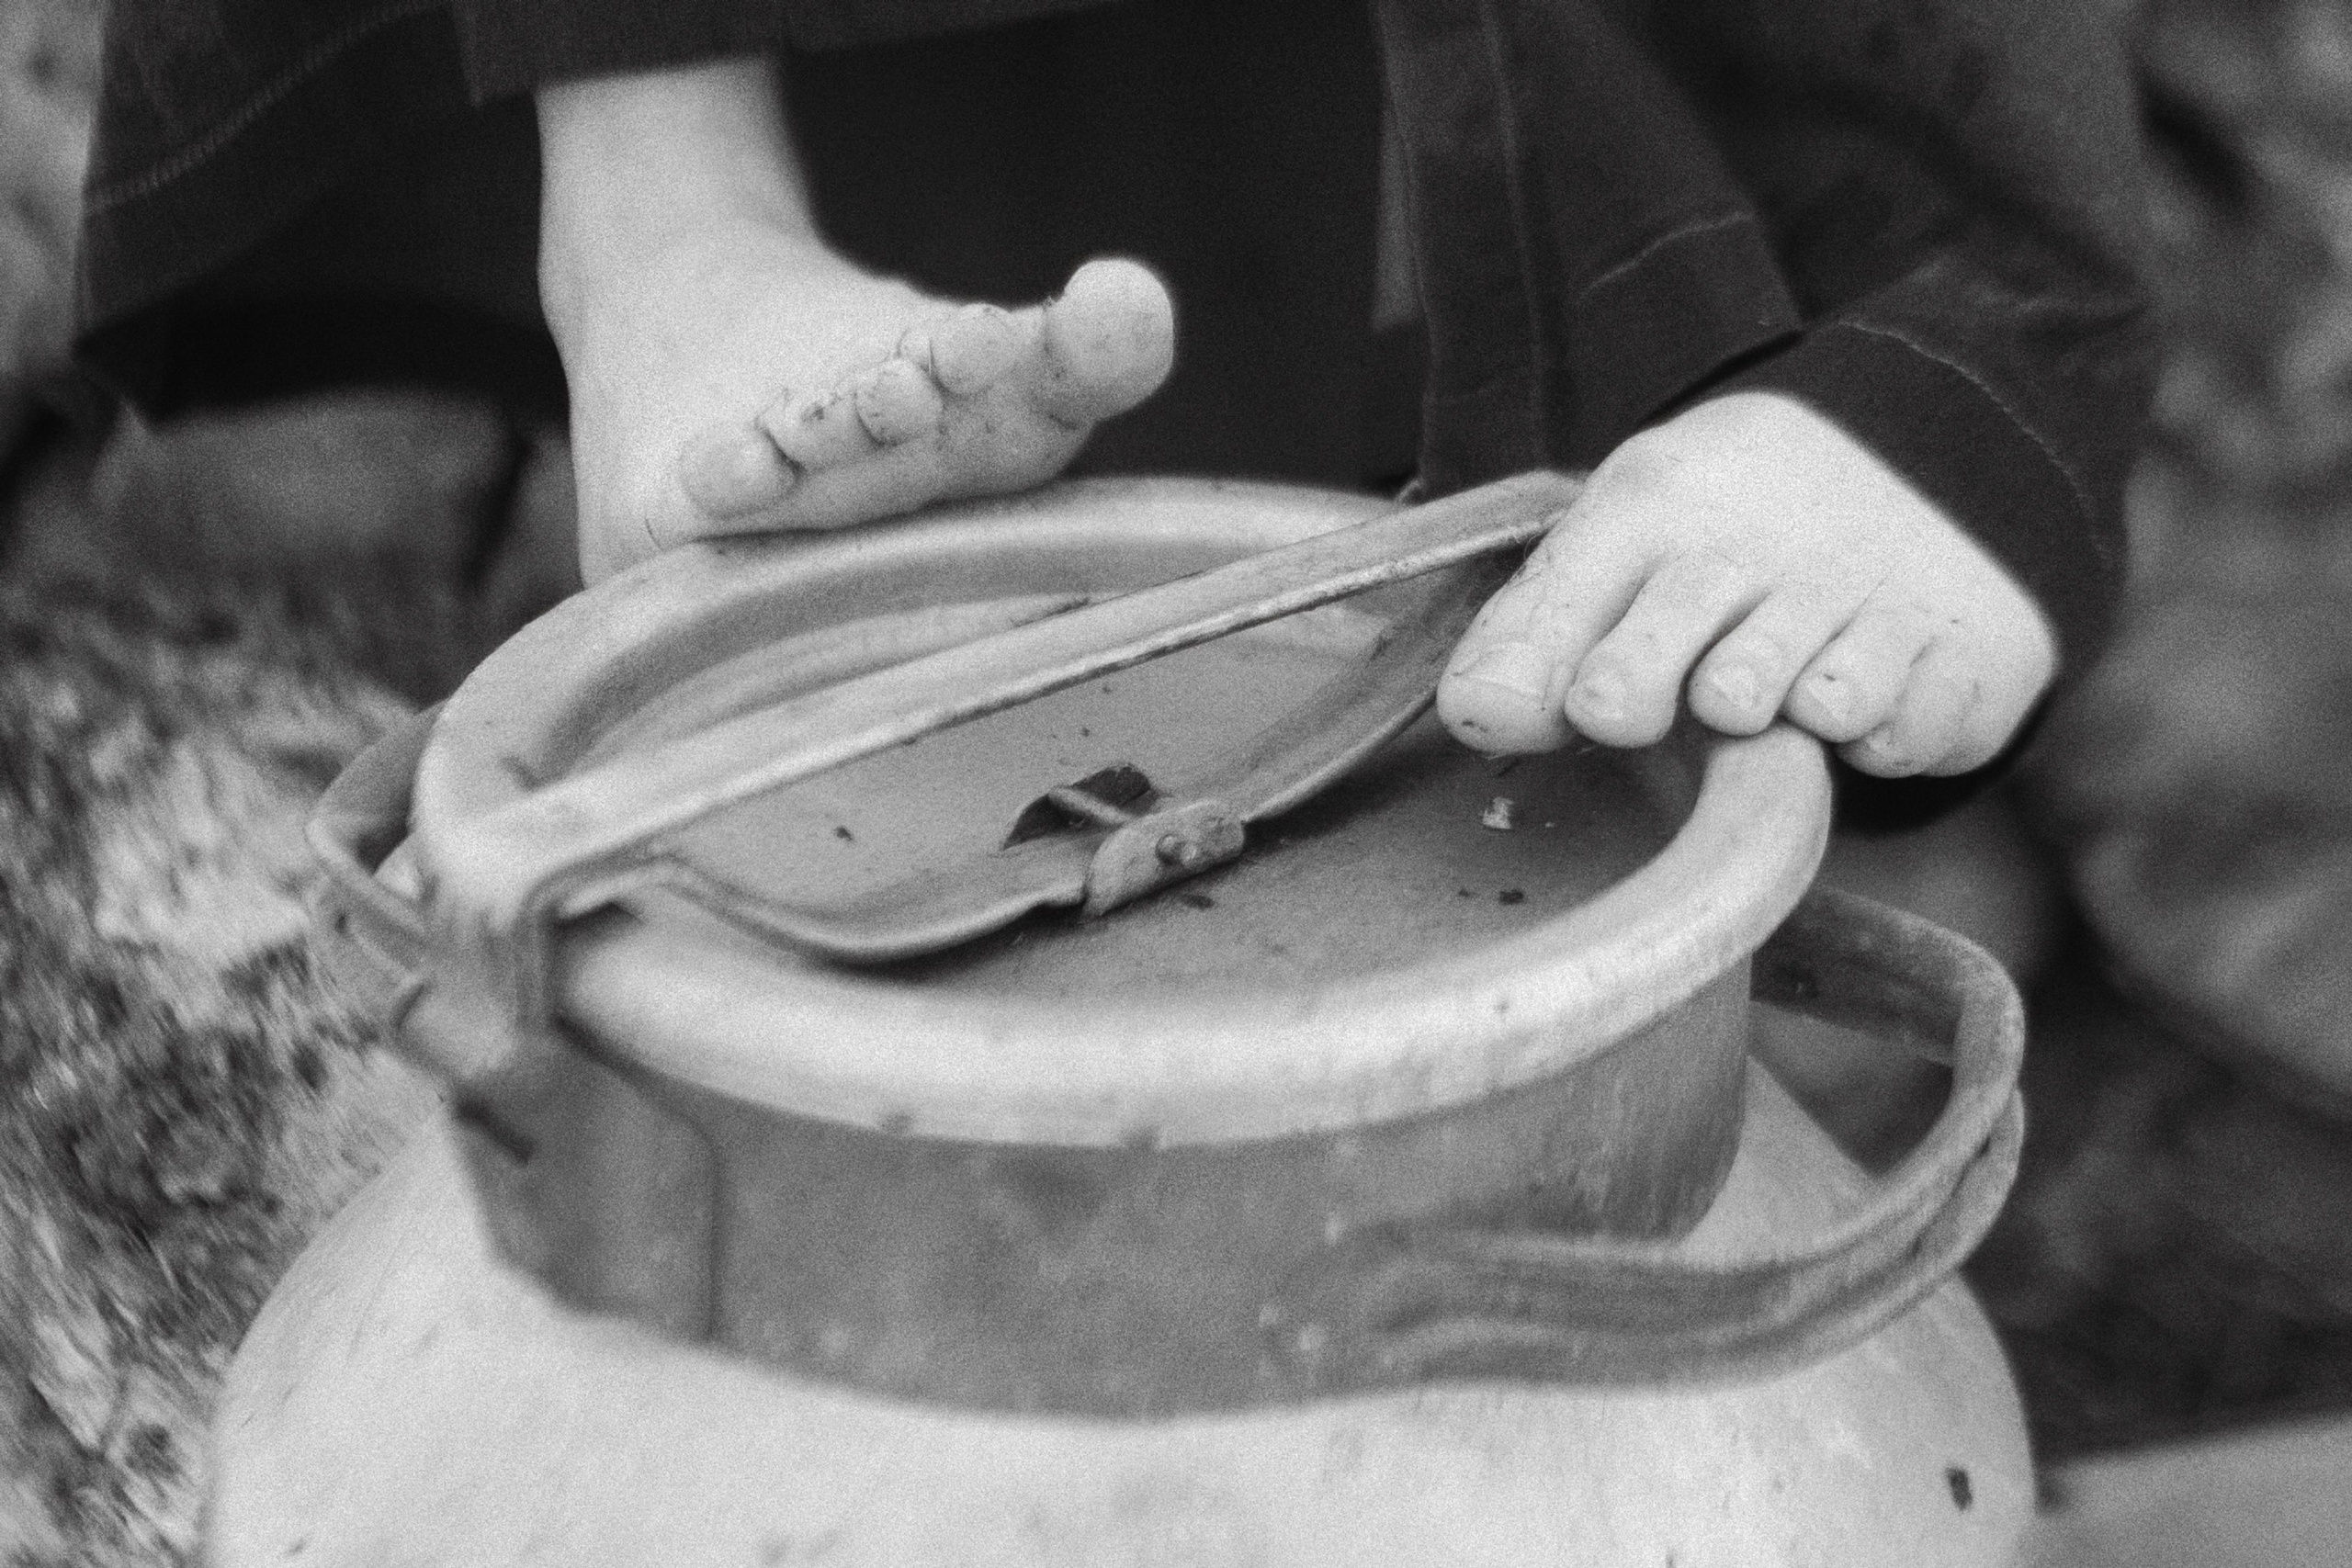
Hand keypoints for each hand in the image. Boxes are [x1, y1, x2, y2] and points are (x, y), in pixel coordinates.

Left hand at [1436, 392, 2057, 776]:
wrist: (1929, 454)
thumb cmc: (1732, 528)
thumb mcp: (1620, 540)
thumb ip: (1536, 629)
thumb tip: (1477, 714)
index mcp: (1668, 512)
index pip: (1597, 593)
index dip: (1569, 669)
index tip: (1571, 708)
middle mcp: (1778, 557)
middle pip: (1715, 672)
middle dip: (1668, 694)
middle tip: (1660, 701)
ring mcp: (1877, 608)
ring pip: (1821, 706)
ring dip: (1786, 718)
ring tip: (1769, 684)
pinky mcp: (1959, 664)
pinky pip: (1905, 736)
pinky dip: (1880, 735)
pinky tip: (1863, 692)